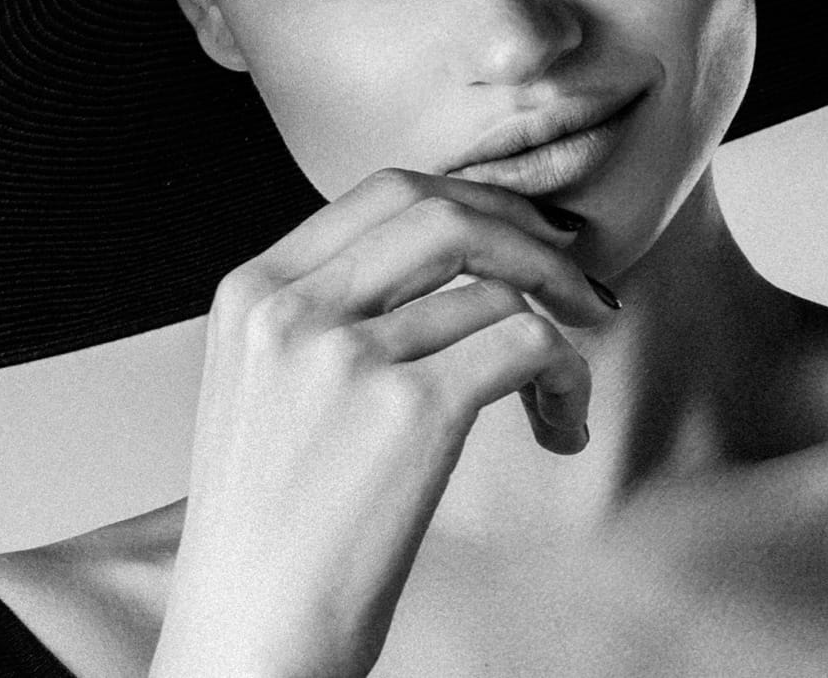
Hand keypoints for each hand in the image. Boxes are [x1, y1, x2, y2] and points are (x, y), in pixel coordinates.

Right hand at [150, 168, 613, 677]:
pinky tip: (560, 427)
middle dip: (529, 240)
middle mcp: (292, 307)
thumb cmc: (269, 523)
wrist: (249, 634)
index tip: (525, 237)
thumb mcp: (261, 382)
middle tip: (579, 287)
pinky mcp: (408, 411)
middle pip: (441, 213)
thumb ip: (328, 310)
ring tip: (558, 396)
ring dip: (561, 334)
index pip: (383, 193)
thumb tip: (453, 268)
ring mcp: (347, 355)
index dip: (475, 203)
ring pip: (498, 289)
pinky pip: (527, 344)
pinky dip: (567, 378)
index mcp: (253, 290)